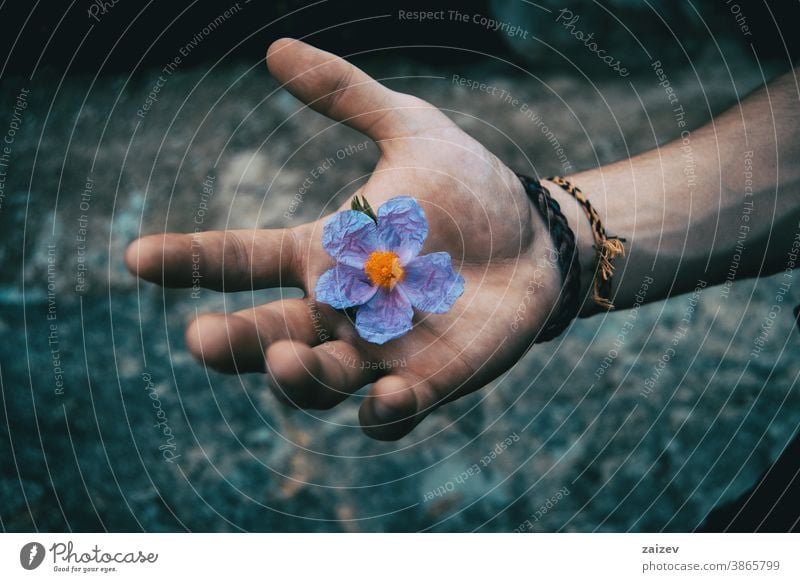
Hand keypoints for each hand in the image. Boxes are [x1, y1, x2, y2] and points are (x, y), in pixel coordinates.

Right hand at [125, 39, 561, 439]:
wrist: (535, 237)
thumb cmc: (468, 187)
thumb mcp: (411, 129)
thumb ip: (348, 97)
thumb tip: (276, 49)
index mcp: (322, 254)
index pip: (241, 260)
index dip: (190, 262)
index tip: (137, 258)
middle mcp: (339, 310)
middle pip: (268, 336)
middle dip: (233, 344)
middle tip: (202, 338)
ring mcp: (382, 351)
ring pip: (322, 381)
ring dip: (298, 378)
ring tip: (286, 358)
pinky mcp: (431, 381)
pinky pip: (394, 412)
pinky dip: (384, 413)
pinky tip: (383, 399)